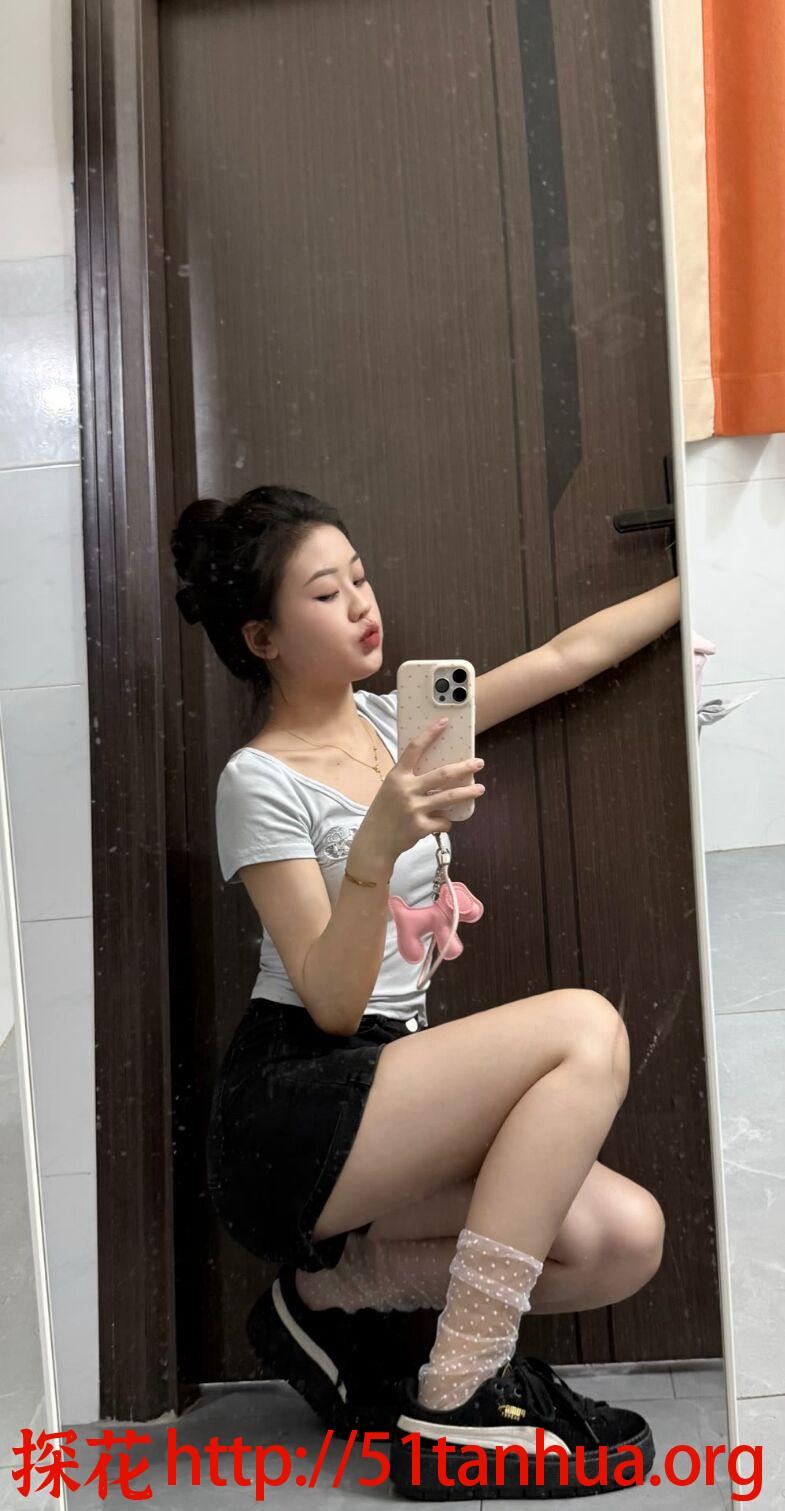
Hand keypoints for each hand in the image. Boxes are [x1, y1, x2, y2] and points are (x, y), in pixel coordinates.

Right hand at [359, 716, 485, 864]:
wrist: (374, 843)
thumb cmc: (385, 812)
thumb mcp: (391, 790)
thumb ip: (410, 780)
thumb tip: (441, 773)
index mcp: (397, 776)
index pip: (414, 748)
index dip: (430, 734)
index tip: (445, 722)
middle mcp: (405, 790)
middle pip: (442, 774)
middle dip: (464, 767)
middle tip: (479, 763)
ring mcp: (414, 809)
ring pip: (449, 797)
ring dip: (468, 792)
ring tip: (480, 789)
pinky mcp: (420, 827)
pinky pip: (443, 820)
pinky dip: (446, 820)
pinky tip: (441, 821)